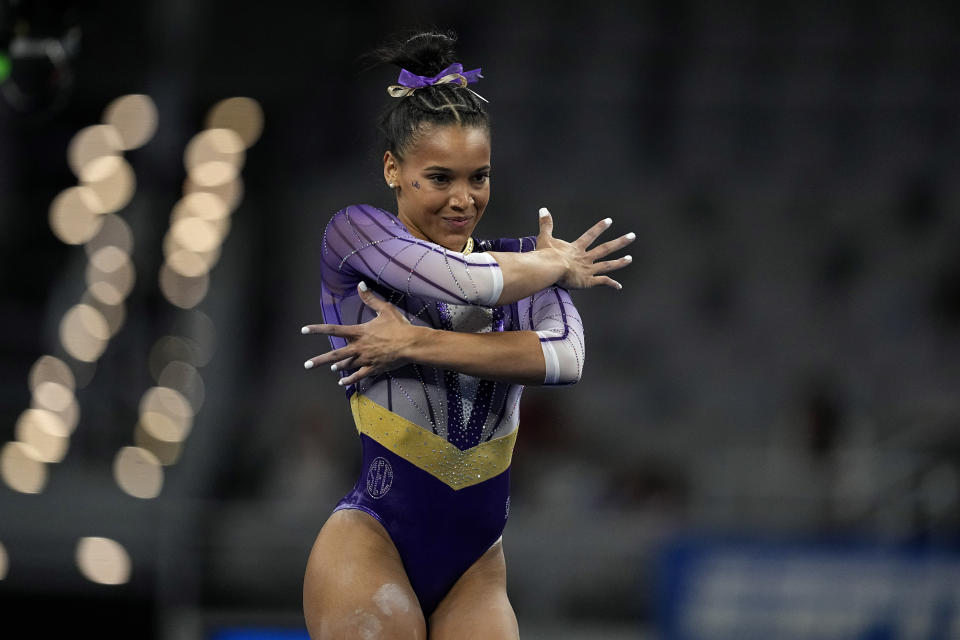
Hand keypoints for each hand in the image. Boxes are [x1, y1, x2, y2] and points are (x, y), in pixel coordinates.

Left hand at [301, 282, 421, 385]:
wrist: (410, 344)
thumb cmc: (398, 326)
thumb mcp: (384, 309)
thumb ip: (370, 298)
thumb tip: (360, 284)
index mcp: (358, 332)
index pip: (334, 330)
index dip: (317, 329)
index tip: (303, 330)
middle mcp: (358, 347)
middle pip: (334, 355)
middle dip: (319, 360)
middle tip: (306, 365)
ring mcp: (365, 359)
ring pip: (346, 365)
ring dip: (337, 367)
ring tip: (331, 368)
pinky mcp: (373, 368)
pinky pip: (358, 376)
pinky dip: (349, 380)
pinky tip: (342, 383)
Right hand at [535, 207, 634, 289]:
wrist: (550, 268)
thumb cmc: (546, 255)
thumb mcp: (545, 237)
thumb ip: (546, 224)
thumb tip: (543, 210)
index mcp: (576, 248)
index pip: (590, 235)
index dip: (599, 228)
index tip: (609, 221)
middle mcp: (585, 258)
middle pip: (606, 248)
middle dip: (620, 242)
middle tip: (632, 236)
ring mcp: (588, 270)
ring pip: (607, 265)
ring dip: (619, 262)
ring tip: (630, 259)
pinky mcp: (588, 281)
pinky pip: (602, 282)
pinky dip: (611, 284)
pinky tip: (619, 286)